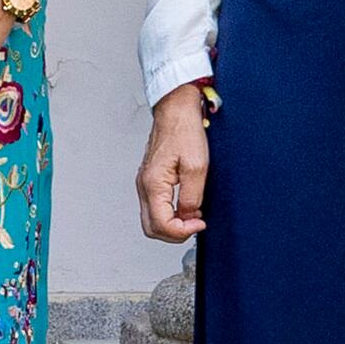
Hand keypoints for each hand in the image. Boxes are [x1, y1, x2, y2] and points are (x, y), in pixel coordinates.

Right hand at [136, 86, 209, 242]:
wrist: (176, 109)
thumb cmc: (184, 130)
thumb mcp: (197, 166)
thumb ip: (192, 197)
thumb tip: (190, 216)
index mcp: (153, 184)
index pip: (161, 225)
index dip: (183, 232)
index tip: (200, 223)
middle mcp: (144, 185)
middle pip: (151, 228)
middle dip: (174, 234)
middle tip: (195, 225)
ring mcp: (145, 183)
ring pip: (151, 220)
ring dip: (172, 225)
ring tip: (192, 217)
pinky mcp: (150, 179)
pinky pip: (155, 207)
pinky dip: (169, 215)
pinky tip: (185, 207)